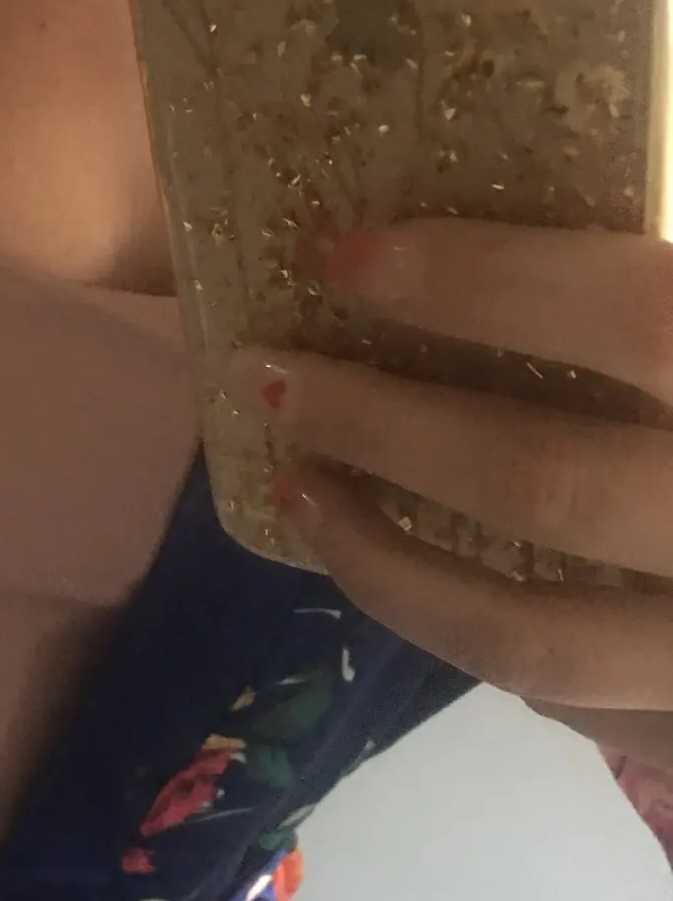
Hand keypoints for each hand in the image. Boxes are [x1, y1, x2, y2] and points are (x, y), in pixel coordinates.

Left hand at [224, 218, 672, 763]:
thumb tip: (512, 200)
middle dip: (382, 427)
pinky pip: (565, 700)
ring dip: (385, 565)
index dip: (482, 281)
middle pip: (544, 485)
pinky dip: (467, 631)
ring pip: (526, 636)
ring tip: (299, 494)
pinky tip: (407, 573)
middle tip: (267, 379)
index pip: (628, 320)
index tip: (346, 257)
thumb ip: (648, 310)